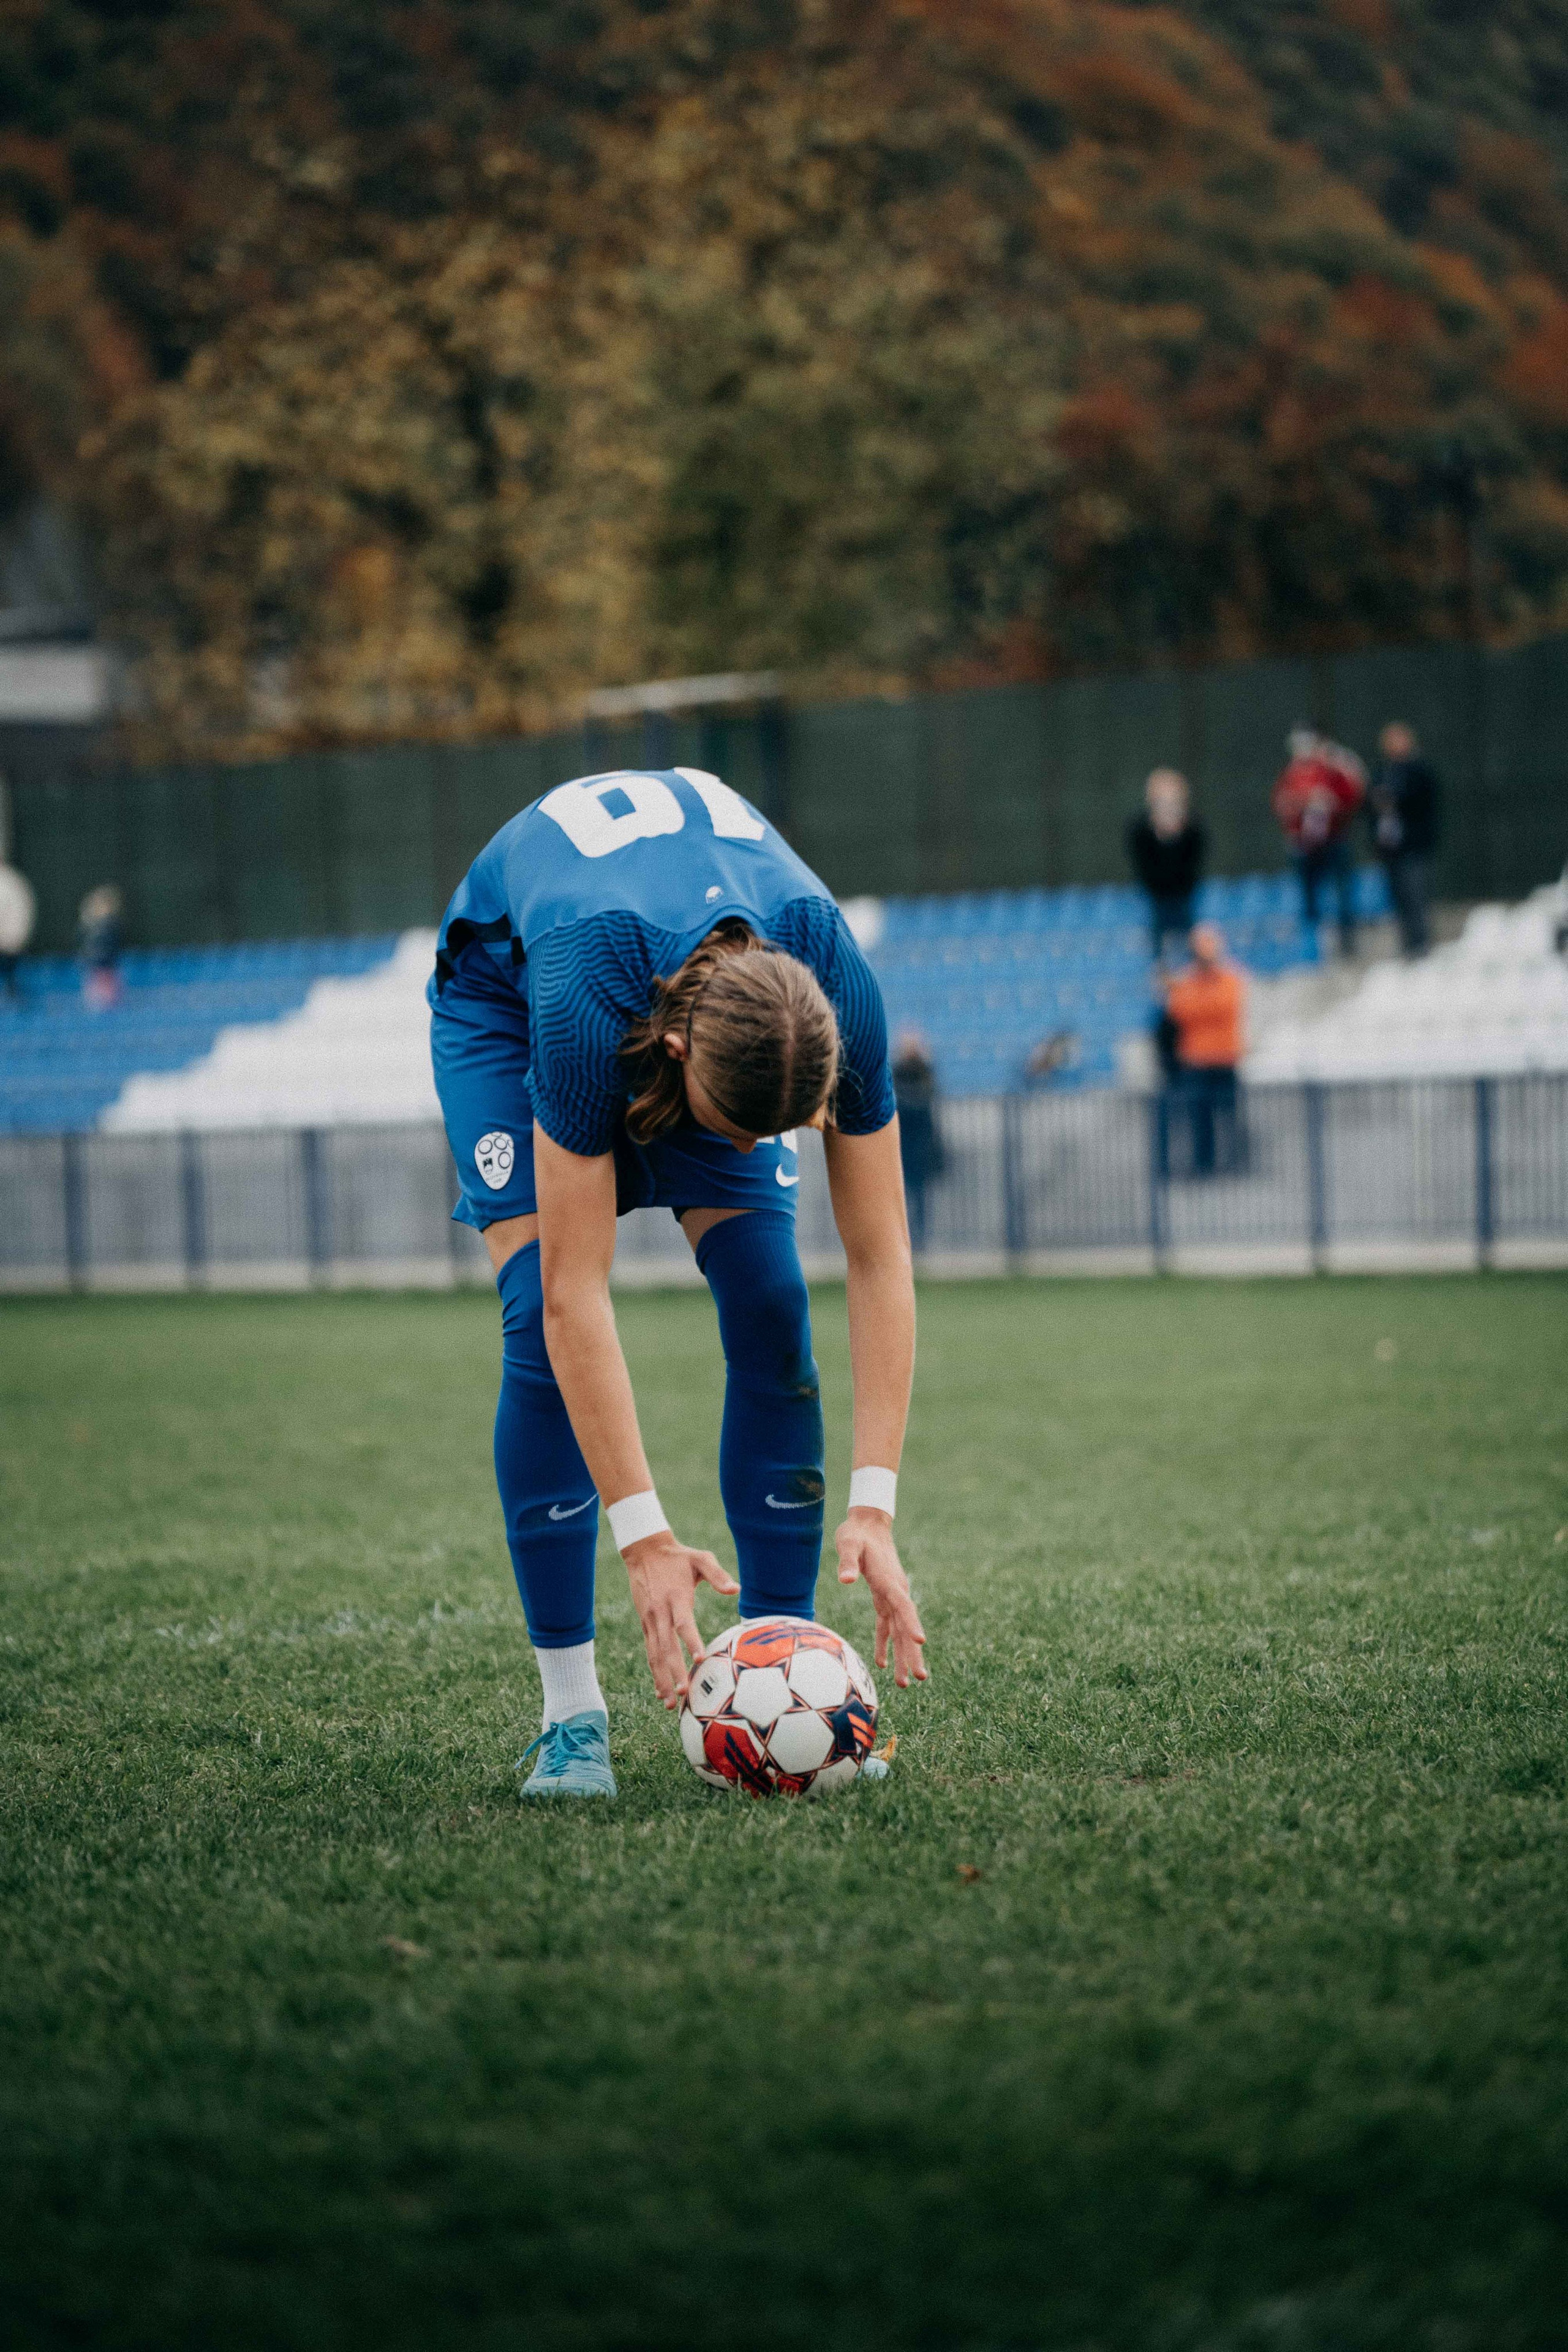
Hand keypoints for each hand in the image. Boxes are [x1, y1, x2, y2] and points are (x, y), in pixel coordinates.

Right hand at [622, 1532, 738, 1707]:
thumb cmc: (678, 1556)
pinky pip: (650, 1651)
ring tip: (670, 1703)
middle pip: (666, 1646)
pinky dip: (655, 1672)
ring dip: (662, 1679)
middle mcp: (660, 1612)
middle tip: (684, 1694)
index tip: (699, 1660)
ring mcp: (650, 1620)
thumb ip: (717, 1574)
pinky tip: (660, 1690)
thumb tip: (736, 1589)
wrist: (644, 1552)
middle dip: (674, 1672)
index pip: (683, 1623)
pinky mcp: (645, 1624)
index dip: (690, 1642)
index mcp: (676, 1597)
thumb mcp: (700, 1558)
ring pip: (655, 1654)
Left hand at [834, 1508, 928, 1687]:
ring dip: (904, 1655)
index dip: (912, 1624)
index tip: (920, 1641)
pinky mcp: (883, 1598)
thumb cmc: (856, 1533)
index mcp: (890, 1580)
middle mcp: (896, 1591)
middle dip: (913, 1652)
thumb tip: (845, 1580)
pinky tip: (882, 1665)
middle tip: (920, 1678)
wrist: (868, 1524)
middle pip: (907, 1626)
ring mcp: (892, 1596)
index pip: (904, 1606)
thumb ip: (847, 1561)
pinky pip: (886, 1626)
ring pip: (900, 1631)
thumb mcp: (848, 1543)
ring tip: (905, 1683)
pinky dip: (884, 1644)